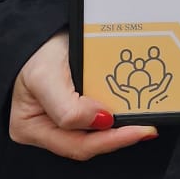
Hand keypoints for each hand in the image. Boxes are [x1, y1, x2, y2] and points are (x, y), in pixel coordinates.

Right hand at [10, 32, 158, 159]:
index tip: (137, 129)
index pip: (76, 145)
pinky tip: (132, 110)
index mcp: (31, 129)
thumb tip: (102, 122)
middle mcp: (46, 130)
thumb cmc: (34, 53)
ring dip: (120, 128)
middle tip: (148, 128)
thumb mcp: (45, 77)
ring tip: (145, 120)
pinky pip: (98, 118)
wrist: (40, 32)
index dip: (109, 140)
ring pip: (95, 133)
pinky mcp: (76, 109)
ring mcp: (61, 121)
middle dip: (118, 137)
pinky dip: (115, 116)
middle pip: (88, 143)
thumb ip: (67, 108)